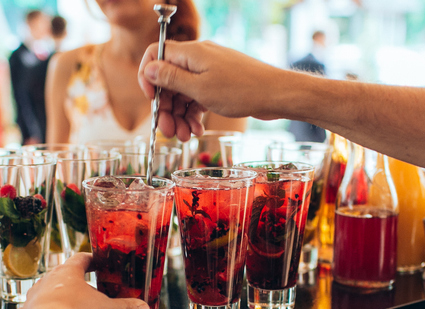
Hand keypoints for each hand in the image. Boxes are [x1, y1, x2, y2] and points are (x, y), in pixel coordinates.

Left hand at [13, 253, 149, 308]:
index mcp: (67, 273)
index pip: (80, 259)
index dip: (90, 260)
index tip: (96, 262)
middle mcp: (47, 281)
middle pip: (61, 276)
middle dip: (74, 281)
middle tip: (86, 287)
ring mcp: (33, 298)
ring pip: (46, 293)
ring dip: (57, 298)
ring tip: (69, 307)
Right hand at [138, 40, 285, 140]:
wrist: (277, 94)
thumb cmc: (242, 90)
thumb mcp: (200, 89)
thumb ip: (171, 79)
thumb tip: (148, 69)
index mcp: (191, 53)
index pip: (156, 55)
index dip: (148, 77)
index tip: (151, 100)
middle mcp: (198, 59)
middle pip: (168, 80)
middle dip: (166, 108)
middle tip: (167, 132)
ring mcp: (210, 72)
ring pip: (183, 93)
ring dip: (180, 116)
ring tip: (184, 137)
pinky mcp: (220, 84)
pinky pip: (198, 98)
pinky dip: (194, 114)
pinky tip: (196, 130)